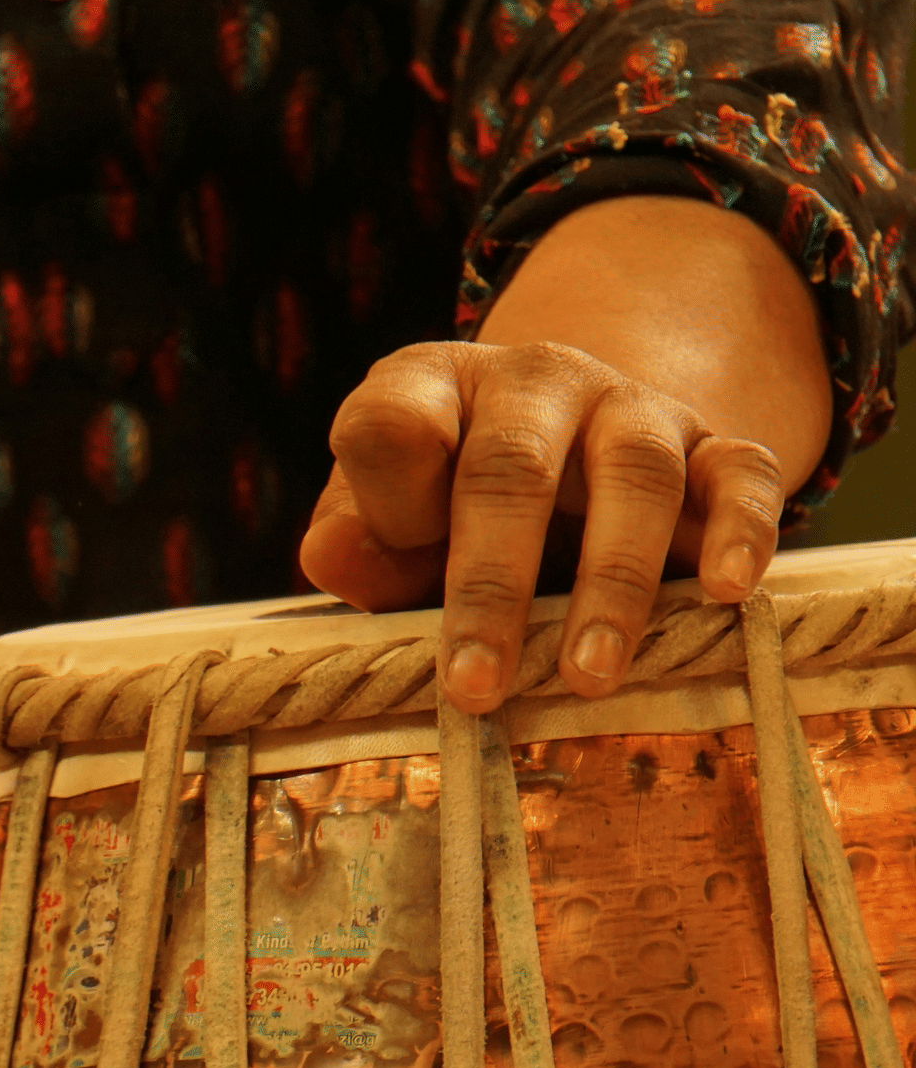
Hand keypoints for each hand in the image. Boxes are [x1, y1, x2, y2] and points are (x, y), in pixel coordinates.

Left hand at [301, 339, 784, 707]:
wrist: (573, 451)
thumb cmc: (454, 506)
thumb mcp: (394, 523)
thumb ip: (363, 544)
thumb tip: (328, 557)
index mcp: (431, 390)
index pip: (394, 416)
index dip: (389, 477)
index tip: (382, 555)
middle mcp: (532, 381)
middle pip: (511, 468)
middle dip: (491, 586)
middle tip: (476, 686)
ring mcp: (628, 405)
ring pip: (633, 473)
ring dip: (611, 581)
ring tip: (588, 674)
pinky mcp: (710, 442)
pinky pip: (739, 472)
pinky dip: (739, 529)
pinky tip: (724, 592)